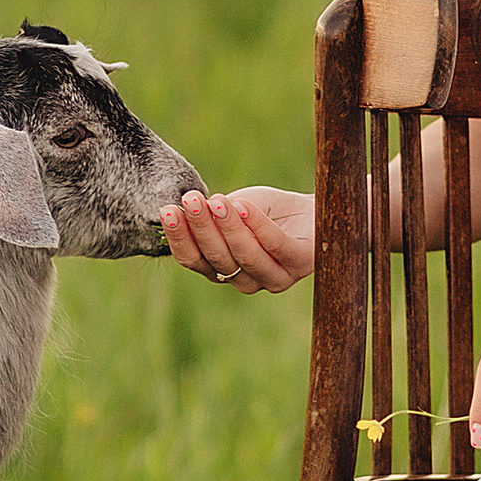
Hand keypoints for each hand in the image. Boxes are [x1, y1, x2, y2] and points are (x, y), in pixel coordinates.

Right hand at [161, 186, 314, 295]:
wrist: (313, 208)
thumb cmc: (266, 210)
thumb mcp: (232, 210)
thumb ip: (210, 215)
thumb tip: (179, 207)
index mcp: (223, 271)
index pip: (194, 261)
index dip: (179, 237)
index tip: (167, 210)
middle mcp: (246, 280)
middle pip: (218, 258)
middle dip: (201, 227)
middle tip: (190, 199)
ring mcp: (275, 276)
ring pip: (245, 255)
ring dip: (228, 226)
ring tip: (217, 201)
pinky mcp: (301, 262)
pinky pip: (275, 245)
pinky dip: (258, 226)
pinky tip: (244, 206)